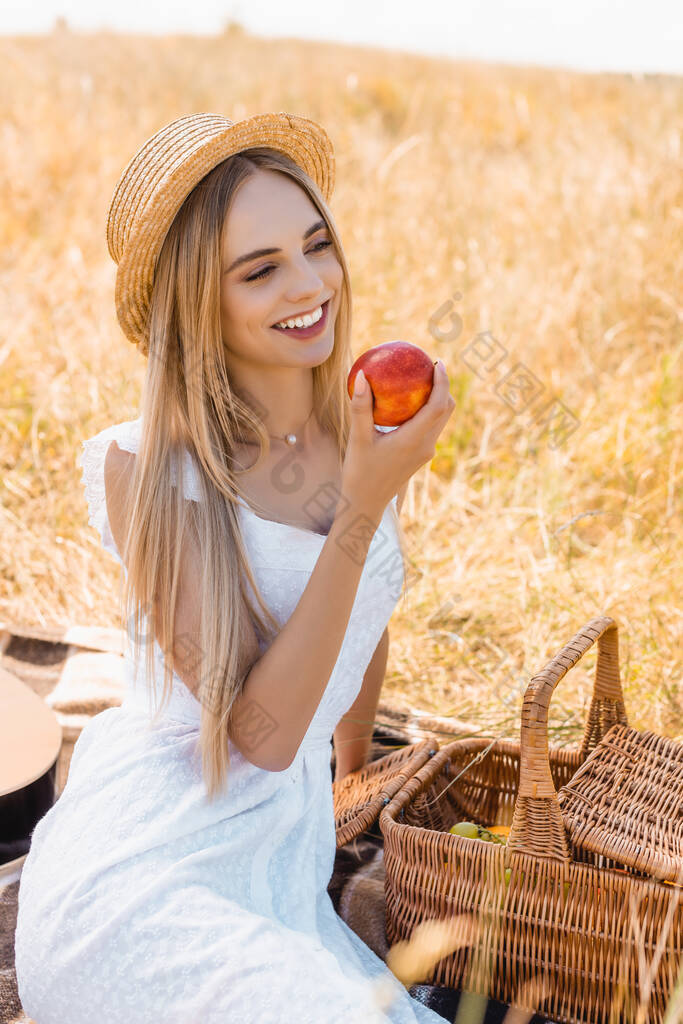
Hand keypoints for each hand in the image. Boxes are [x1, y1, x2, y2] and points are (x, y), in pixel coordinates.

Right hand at [340, 360, 454, 517]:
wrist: (366, 503)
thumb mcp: (358, 439)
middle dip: (443, 387)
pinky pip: (430, 427)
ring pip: (440, 419)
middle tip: (429, 367)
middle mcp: (425, 446)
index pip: (438, 406)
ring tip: (420, 381)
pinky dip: (427, 411)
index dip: (443, 382)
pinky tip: (407, 403)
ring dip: (437, 399)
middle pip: (446, 410)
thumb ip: (361, 408)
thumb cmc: (360, 472)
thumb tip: (360, 376)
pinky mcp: (420, 455)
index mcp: (413, 440)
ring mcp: (425, 452)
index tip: (438, 363)